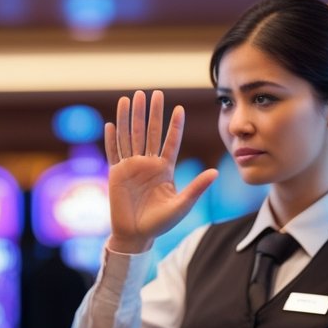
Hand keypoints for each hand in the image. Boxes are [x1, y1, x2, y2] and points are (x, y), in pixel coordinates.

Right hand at [105, 90, 216, 252]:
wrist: (136, 234)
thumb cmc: (160, 222)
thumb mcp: (182, 205)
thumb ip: (196, 188)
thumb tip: (215, 173)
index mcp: (164, 168)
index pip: (170, 142)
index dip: (174, 126)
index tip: (179, 108)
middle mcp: (147, 163)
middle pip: (149, 132)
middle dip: (151, 112)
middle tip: (154, 92)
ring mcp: (131, 167)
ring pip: (130, 137)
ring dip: (130, 118)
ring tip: (130, 98)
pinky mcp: (116, 174)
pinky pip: (113, 153)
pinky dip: (111, 139)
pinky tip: (111, 124)